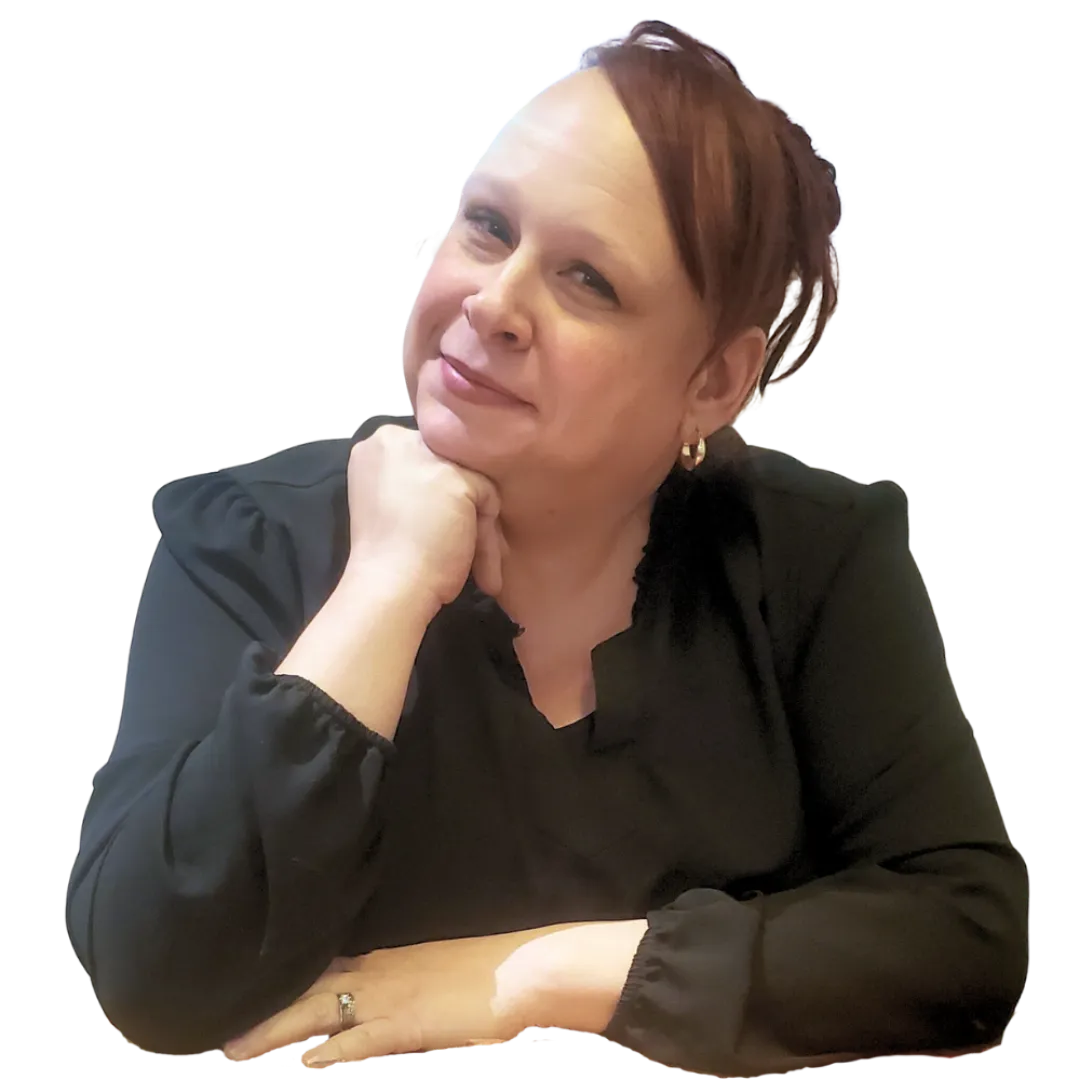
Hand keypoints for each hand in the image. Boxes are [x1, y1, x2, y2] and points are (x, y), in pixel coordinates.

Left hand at [222, 926, 566, 1065]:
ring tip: (236, 1050)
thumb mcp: (436, 972)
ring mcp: (388, 997)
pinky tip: (296, 1070)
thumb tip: (389, 1001)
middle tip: (226, 1033)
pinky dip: (321, 1057)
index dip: (288, 983)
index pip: (325, 969)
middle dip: (267, 1009)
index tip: (256, 993)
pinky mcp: (403, 1024)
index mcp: (386, 960)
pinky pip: (351, 1044)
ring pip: (315, 1013)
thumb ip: (406, 984)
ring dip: (273, 1032)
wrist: (521, 972)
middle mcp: (378, 973)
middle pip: (308, 989)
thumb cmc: (487, 974)